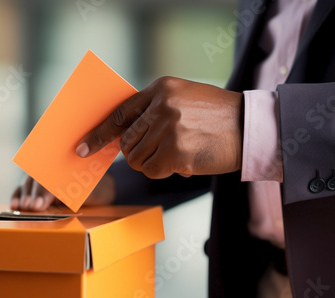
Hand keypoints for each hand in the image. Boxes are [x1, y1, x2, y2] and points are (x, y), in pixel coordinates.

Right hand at [10, 173, 116, 210]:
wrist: (102, 189)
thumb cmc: (97, 188)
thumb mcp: (92, 190)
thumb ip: (79, 192)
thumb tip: (64, 196)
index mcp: (65, 161)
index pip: (51, 173)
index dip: (45, 188)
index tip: (41, 201)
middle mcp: (52, 166)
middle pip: (38, 176)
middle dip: (34, 193)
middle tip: (33, 207)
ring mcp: (43, 176)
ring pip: (29, 181)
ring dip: (24, 195)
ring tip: (23, 208)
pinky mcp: (37, 186)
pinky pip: (24, 188)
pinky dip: (18, 195)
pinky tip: (15, 205)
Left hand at [76, 76, 243, 177]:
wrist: (251, 126)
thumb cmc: (216, 115)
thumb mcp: (183, 98)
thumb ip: (153, 110)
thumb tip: (122, 135)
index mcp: (161, 89)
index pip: (119, 114)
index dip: (98, 134)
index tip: (83, 148)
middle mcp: (162, 106)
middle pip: (127, 142)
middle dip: (135, 152)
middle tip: (155, 152)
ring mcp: (169, 129)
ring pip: (137, 159)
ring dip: (151, 162)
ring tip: (175, 153)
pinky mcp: (177, 152)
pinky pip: (153, 170)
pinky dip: (163, 170)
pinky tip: (182, 161)